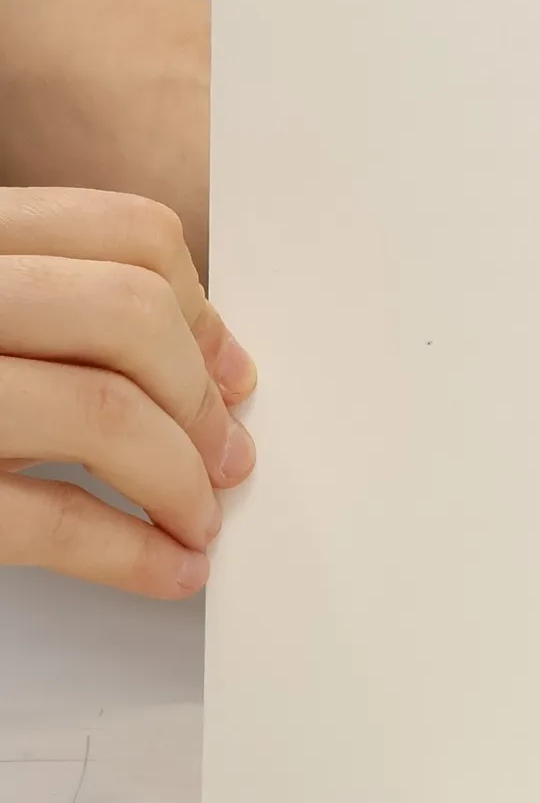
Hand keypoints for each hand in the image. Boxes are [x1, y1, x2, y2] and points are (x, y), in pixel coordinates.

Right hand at [0, 188, 255, 597]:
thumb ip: (51, 306)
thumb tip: (209, 358)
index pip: (124, 234)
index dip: (200, 310)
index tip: (229, 371)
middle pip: (129, 313)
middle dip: (200, 398)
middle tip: (225, 457)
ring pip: (103, 409)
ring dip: (180, 478)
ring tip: (196, 519)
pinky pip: (46, 517)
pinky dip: (132, 553)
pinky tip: (166, 569)